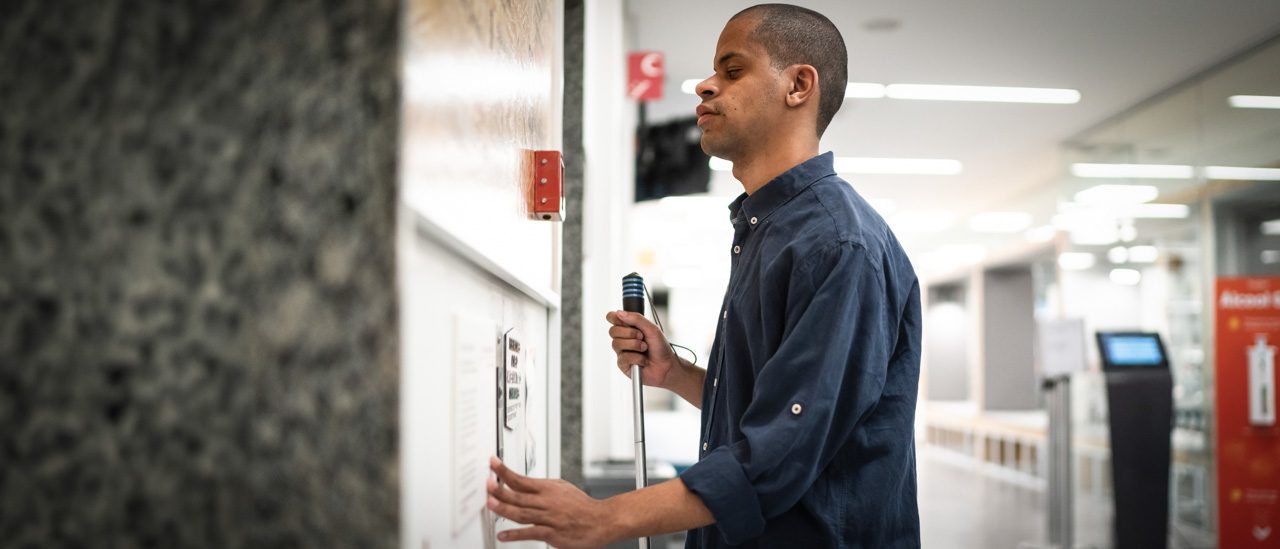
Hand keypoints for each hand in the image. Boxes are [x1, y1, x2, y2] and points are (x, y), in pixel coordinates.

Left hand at [486, 457, 616, 547]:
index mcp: (549, 488)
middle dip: (500, 489)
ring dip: (504, 508)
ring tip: (490, 504)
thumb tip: (521, 484)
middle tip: (486, 485)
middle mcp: (548, 502)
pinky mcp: (552, 534)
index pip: (521, 478)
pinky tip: (503, 535)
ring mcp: (549, 518)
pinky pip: (531, 532)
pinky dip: (515, 535)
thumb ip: (541, 488)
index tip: (492, 464)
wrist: (602, 521)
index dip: (505, 471)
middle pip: (519, 495)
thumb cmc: (582, 506)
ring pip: (522, 513)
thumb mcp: (562, 489)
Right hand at [605, 310, 680, 388]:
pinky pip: (623, 357)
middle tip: (642, 336)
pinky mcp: (623, 364)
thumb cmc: (660, 347)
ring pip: (616, 343)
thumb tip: (619, 313)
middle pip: (612, 330)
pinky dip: (637, 358)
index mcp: (628, 327)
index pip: (612, 317)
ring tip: (645, 348)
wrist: (667, 365)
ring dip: (634, 345)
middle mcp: (623, 338)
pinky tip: (644, 360)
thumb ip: (637, 319)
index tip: (626, 322)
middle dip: (629, 333)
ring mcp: (621, 351)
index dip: (615, 318)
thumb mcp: (652, 329)